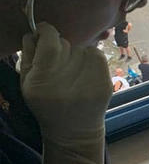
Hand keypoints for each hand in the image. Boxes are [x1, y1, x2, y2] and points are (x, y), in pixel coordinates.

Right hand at [21, 23, 110, 163]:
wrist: (74, 132)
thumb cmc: (46, 104)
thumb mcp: (27, 83)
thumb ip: (28, 55)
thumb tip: (34, 31)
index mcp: (43, 81)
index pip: (51, 42)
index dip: (47, 31)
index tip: (44, 31)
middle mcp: (68, 81)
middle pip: (65, 45)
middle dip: (60, 48)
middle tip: (58, 64)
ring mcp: (90, 83)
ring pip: (82, 49)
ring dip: (76, 55)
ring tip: (72, 73)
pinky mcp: (106, 84)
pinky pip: (97, 56)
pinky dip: (90, 59)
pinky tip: (84, 74)